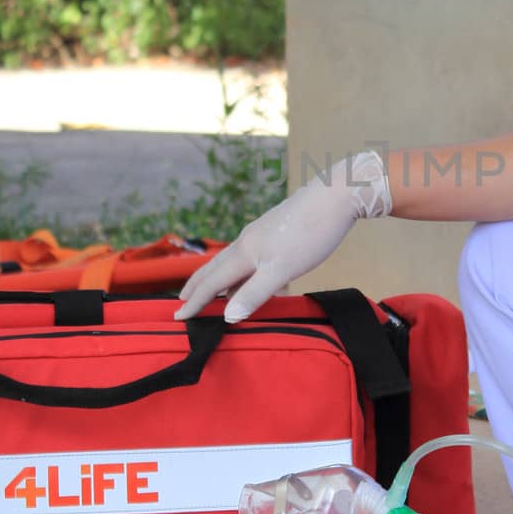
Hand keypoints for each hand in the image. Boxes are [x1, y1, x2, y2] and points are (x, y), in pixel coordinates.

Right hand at [175, 150, 391, 322]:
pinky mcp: (275, 233)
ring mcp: (261, 236)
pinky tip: (249, 278)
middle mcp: (247, 242)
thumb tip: (227, 315)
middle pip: (215, 269)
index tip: (177, 317)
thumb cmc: (311, 233)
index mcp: (245, 252)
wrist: (336, 196)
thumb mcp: (283, 269)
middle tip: (182, 302)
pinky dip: (239, 273)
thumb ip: (255, 293)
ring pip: (231, 262)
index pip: (211, 282)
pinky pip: (248, 258)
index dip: (194, 301)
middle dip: (197, 287)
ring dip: (217, 280)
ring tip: (210, 294)